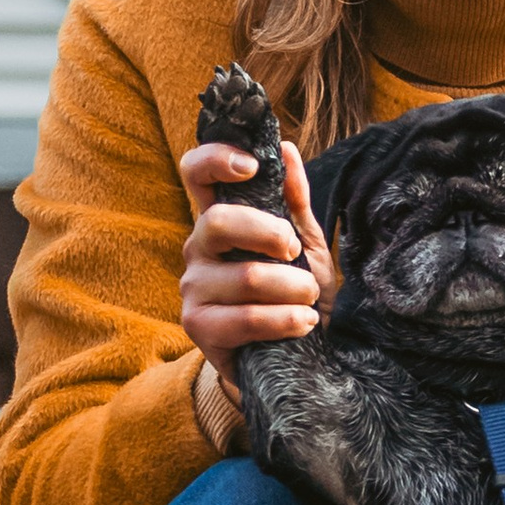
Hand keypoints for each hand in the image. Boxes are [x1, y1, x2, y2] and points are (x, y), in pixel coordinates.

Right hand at [179, 136, 337, 379]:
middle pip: (219, 221)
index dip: (215, 158)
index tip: (253, 165)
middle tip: (294, 251)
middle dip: (269, 233)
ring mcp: (193, 288)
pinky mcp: (199, 328)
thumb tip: (285, 149)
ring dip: (292, 288)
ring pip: (245, 276)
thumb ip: (293, 200)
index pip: (196, 173)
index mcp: (220, 219)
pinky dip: (284, 320)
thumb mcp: (303, 244)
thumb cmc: (293, 293)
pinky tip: (304, 323)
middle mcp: (198, 248)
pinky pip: (245, 318)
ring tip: (311, 299)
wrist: (292, 356)